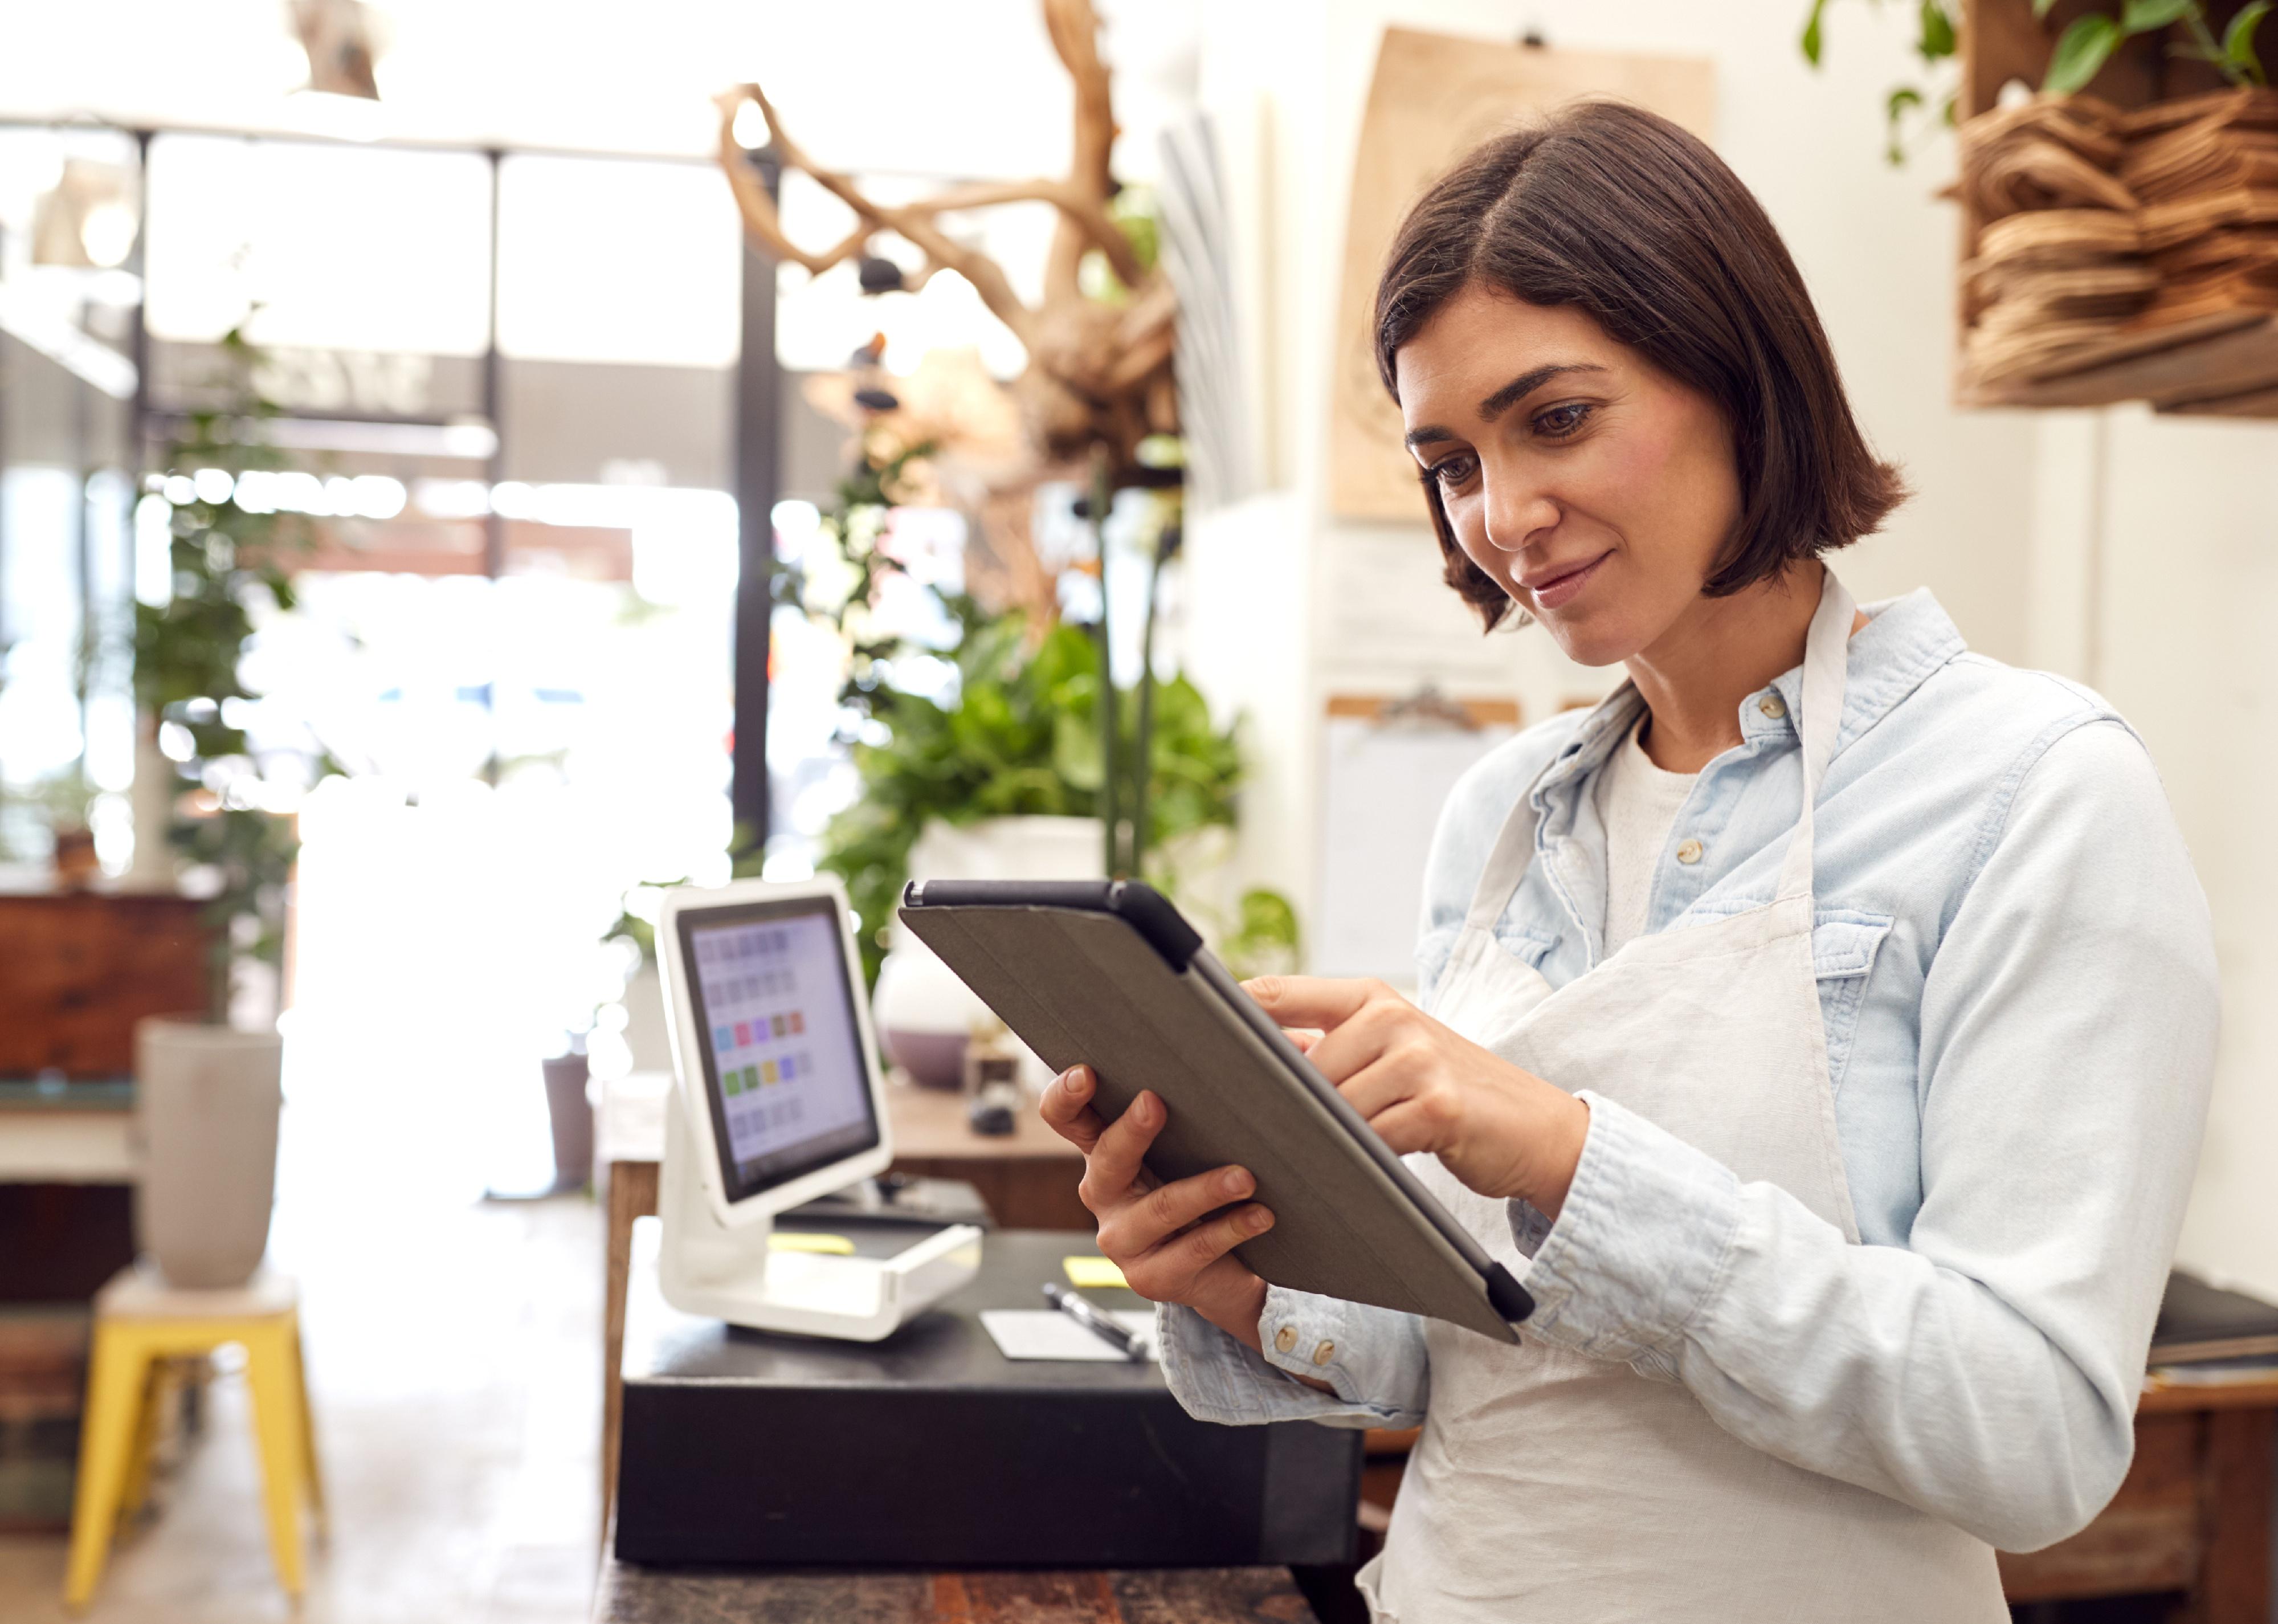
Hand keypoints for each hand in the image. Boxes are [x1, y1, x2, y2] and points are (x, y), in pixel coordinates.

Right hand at [1038, 1065, 1275, 1350]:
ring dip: (1204, 1189)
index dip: (1065, 1095)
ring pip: (1159, 1209)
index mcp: (1106, 1151)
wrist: (1231, 1270)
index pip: (1067, 1118)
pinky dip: (1231, 1229)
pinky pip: (1192, 1250)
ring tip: (1245, 1176)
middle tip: (1156, 1103)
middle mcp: (1105, 1194)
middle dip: (1131, 1132)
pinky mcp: (1152, 1278)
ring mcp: (1124, 1240)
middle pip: (1105, 1160)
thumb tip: (1277, 1040)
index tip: (1086, 1072)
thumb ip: (1220, 1094)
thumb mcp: (1205, 1140)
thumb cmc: (1214, 1188)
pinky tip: (1261, 1215)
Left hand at [1245, 976, 1589, 1217]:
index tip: (1181, 1044)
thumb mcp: (1390, 1053)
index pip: (1276, 995)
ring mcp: (1417, 1058)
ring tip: (1291, 1159)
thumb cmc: (1449, 1094)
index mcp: (1370, 996)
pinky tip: (1345, 1175)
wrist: (1535, 1127)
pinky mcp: (1438, 1105)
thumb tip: (1246, 1062)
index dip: (1225, 1018)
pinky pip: (1369, 1139)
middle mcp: (1391, 1015)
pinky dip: (1353, 1161)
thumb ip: (1330, 1048)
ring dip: (1312, 1139)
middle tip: (1235, 1132)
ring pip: (1329, 1106)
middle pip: (1296, 1065)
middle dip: (1271, 1103)